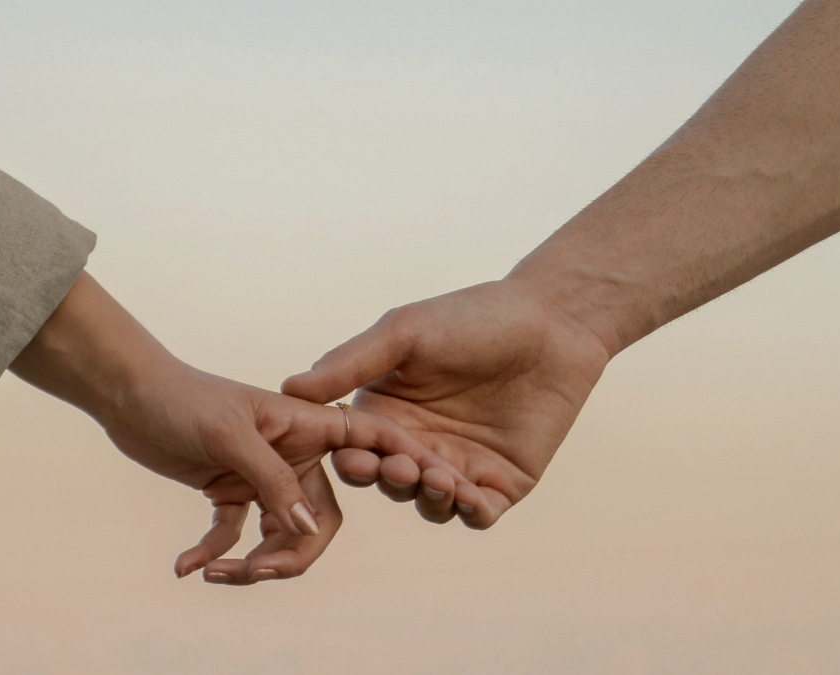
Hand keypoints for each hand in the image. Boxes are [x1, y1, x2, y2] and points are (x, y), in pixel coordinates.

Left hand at [11, 272, 457, 581]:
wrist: (129, 394)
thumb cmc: (183, 399)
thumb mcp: (230, 435)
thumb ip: (273, 481)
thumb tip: (308, 532)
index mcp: (309, 425)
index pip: (372, 444)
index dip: (407, 466)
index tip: (445, 489)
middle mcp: (295, 454)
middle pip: (320, 519)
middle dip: (295, 553)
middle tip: (257, 572)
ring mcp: (263, 476)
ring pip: (282, 535)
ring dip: (253, 563)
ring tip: (214, 573)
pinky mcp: (230, 491)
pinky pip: (236, 536)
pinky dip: (214, 554)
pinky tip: (185, 566)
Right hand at [282, 278, 611, 528]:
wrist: (552, 322)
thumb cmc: (473, 317)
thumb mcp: (404, 333)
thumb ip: (350, 362)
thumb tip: (288, 387)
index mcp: (386, 412)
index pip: (355, 448)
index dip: (353, 459)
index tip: (354, 457)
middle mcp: (416, 444)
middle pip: (390, 483)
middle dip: (392, 480)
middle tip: (402, 469)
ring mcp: (459, 466)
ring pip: (430, 504)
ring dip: (430, 498)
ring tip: (439, 478)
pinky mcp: (501, 483)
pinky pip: (478, 512)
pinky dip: (470, 512)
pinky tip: (469, 497)